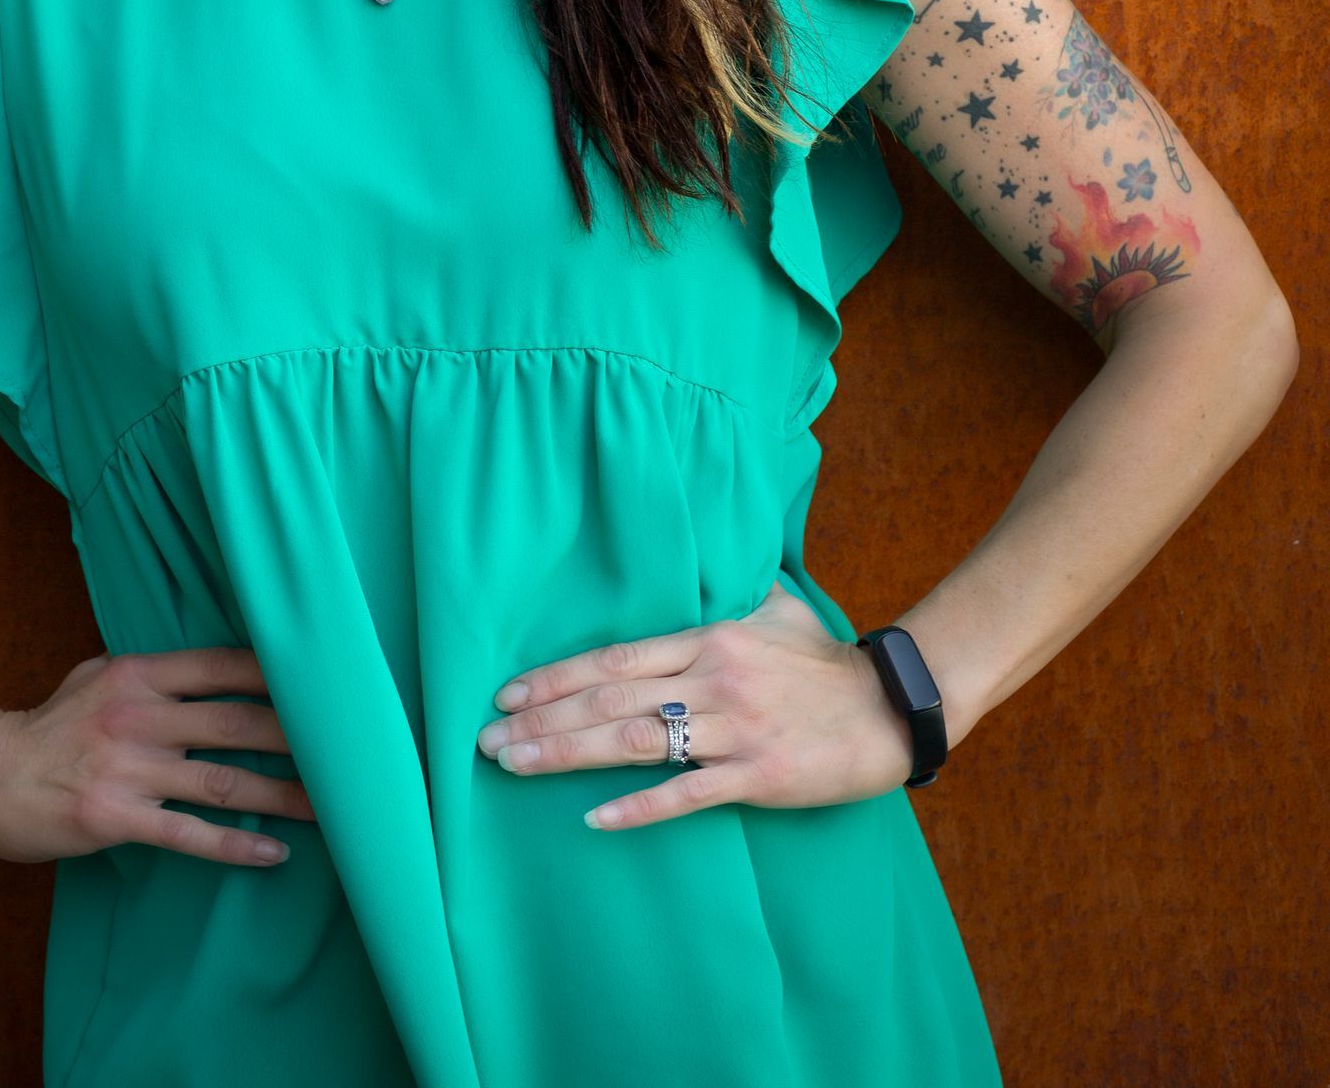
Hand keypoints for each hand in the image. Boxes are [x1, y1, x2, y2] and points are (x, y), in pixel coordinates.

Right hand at [0, 644, 317, 866]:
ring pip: (222, 780)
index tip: (325, 681)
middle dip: (297, 734)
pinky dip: (235, 844)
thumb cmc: (47, 725)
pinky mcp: (117, 818)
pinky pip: (188, 834)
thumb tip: (209, 670)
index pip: (223, 665)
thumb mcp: (95, 677)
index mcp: (139, 674)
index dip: (277, 673)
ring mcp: (129, 767)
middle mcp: (140, 715)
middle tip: (350, 746)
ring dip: (282, 793)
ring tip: (331, 806)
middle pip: (236, 721)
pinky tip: (273, 852)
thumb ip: (151, 675)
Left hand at [475, 579, 916, 827]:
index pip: (614, 657)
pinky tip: (594, 817)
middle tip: (487, 739)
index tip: (507, 693)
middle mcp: (712, 678)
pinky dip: (639, 807)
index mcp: (708, 637)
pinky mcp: (758, 774)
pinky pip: (687, 792)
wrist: (891, 708)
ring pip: (633, 743)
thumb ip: (728, 591)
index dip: (556, 676)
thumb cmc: (826, 660)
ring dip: (567, 755)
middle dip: (542, 719)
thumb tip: (705, 561)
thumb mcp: (774, 607)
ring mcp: (733, 727)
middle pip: (608, 700)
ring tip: (515, 767)